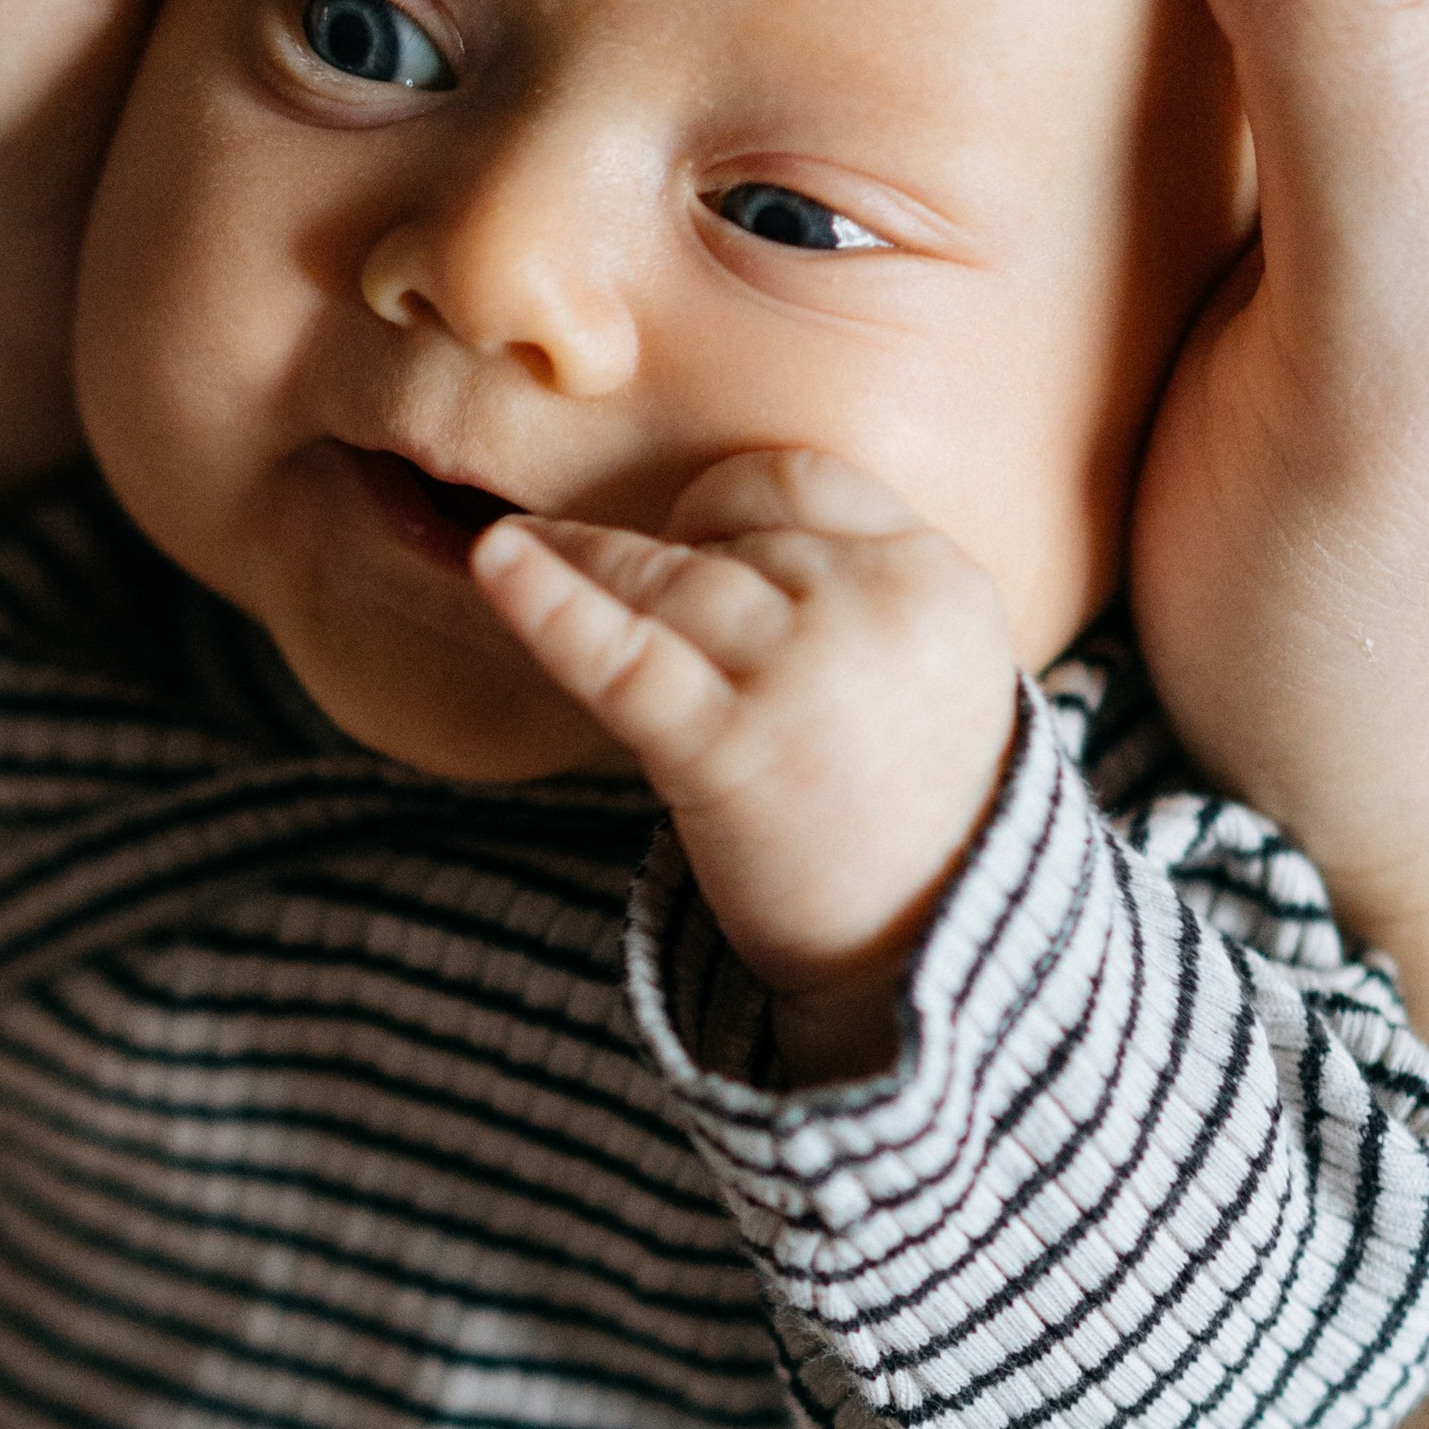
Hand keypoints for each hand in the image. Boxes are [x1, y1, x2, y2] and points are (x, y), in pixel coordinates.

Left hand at [473, 452, 1018, 1084]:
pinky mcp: (728, 749)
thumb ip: (855, 585)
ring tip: (510, 556)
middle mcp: (875, 606)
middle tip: (624, 595)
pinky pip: (622, 656)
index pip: (798, 478)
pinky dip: (551, 607)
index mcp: (933, 575)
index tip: (697, 544)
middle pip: (726, 527)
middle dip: (662, 553)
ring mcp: (801, 672)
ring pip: (663, 574)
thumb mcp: (929, 665)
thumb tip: (711, 528)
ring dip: (583, 560)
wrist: (919, 949)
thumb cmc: (905, 806)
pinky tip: (496, 565)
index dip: (728, 504)